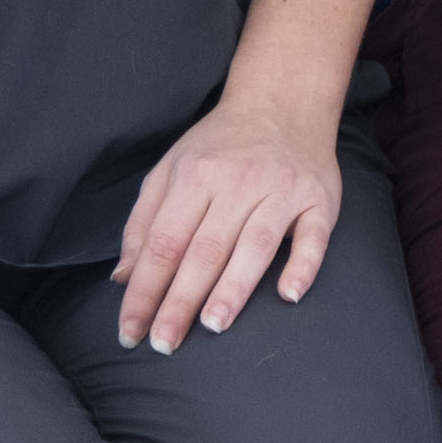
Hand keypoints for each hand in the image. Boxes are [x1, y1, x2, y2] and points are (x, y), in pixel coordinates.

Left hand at [114, 85, 342, 348]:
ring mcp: (282, 190)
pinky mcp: (319, 198)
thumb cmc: (221, 144)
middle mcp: (238, 182)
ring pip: (256, 244)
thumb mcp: (171, 169)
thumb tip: (122, 278)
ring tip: (213, 324)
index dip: (144, 290)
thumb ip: (144, 222)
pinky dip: (303, 265)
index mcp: (195, 176)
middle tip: (165, 343)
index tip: (130, 331)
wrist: (283, 99)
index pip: (163, 243)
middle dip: (181, 300)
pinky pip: (314, 236)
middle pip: (205, 249)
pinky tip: (288, 295)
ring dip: (234, 286)